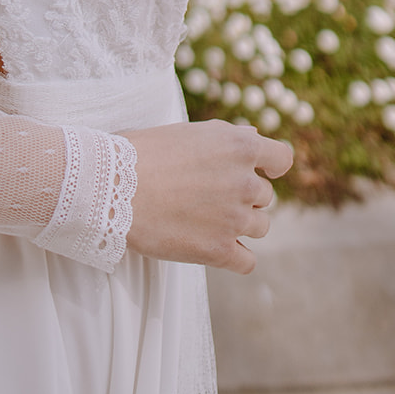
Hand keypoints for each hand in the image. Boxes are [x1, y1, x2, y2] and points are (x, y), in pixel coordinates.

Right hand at [120, 119, 292, 272]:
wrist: (112, 186)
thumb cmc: (143, 151)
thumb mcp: (190, 131)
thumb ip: (227, 137)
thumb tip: (252, 139)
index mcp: (240, 147)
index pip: (282, 159)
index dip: (270, 166)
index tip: (259, 171)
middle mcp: (245, 182)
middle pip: (264, 196)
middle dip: (242, 195)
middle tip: (208, 195)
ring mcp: (234, 219)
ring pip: (260, 227)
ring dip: (240, 224)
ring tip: (207, 219)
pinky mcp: (219, 251)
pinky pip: (247, 262)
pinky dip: (236, 257)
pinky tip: (216, 248)